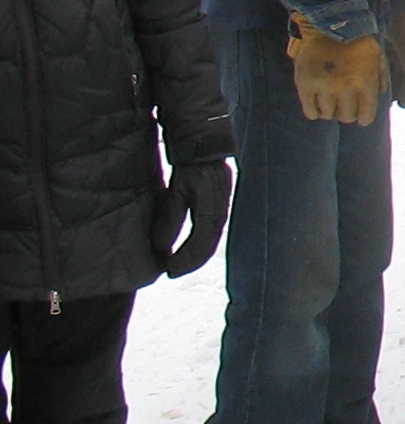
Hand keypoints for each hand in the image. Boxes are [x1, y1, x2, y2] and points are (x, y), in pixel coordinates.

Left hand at [151, 158, 232, 275]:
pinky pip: (211, 234)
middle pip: (207, 247)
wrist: (207, 152)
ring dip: (195, 256)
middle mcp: (221, 216)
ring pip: (211, 242)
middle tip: (170, 272)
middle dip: (190, 262)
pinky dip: (199, 245)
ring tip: (177, 263)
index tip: (168, 270)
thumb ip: (170, 219)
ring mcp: (223, 213)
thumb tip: (162, 246)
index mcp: (210, 213)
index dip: (185, 260)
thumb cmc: (190, 171)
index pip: (199, 245)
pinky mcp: (220, 210)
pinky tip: (187, 248)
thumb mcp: (175, 193)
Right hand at [288, 18, 386, 125]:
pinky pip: (310, 111)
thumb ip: (380, 77)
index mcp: (366, 82)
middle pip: (346, 117)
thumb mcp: (376, 56)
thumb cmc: (356, 40)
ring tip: (329, 102)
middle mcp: (346, 87)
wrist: (329, 24)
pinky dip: (313, 113)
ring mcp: (325, 87)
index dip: (363, 118)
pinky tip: (316, 108)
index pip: (366, 116)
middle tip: (343, 106)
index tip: (360, 116)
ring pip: (328, 115)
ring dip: (330, 111)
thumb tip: (380, 95)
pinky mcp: (305, 84)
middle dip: (346, 113)